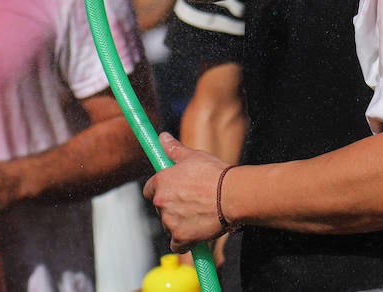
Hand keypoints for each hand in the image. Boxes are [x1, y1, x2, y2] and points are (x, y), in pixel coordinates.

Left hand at [143, 133, 229, 251]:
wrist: (232, 195)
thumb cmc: (214, 174)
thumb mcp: (193, 156)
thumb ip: (174, 149)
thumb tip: (162, 137)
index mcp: (161, 181)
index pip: (149, 190)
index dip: (160, 191)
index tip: (172, 192)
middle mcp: (161, 202)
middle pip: (160, 209)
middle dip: (172, 207)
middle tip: (191, 203)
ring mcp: (170, 221)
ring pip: (169, 226)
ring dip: (179, 223)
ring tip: (199, 215)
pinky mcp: (181, 238)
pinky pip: (177, 244)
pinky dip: (184, 241)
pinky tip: (196, 233)